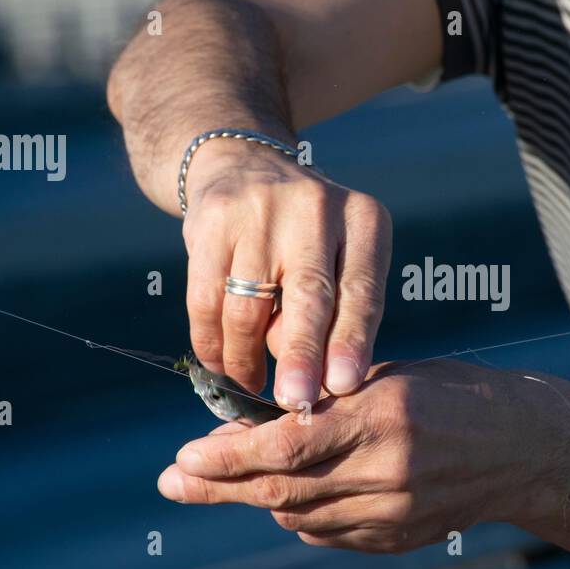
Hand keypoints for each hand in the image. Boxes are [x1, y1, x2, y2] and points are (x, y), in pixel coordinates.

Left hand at [156, 360, 569, 551]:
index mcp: (382, 416)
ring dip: (255, 496)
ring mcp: (393, 513)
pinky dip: (297, 513)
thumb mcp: (384, 376)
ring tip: (226, 479)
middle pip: (279, 489)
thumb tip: (249, 428)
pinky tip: (289, 493)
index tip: (183, 456)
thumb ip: (322, 403)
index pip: (285, 445)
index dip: (226, 456)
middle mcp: (385, 471)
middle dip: (216, 487)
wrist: (519, 447)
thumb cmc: (449, 393)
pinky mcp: (397, 538)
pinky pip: (326, 533)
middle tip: (172, 481)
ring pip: (296, 515)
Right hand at [182, 139, 391, 408]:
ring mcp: (260, 210)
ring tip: (250, 385)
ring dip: (246, 358)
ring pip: (249, 306)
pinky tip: (220, 363)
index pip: (362, 290)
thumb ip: (334, 315)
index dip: (351, 341)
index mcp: (363, 220)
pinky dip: (211, 341)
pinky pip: (206, 299)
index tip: (343, 386)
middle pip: (309, 296)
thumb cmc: (305, 238)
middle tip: (295, 402)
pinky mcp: (212, 221)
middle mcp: (315, 208)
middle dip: (302, 355)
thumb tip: (315, 383)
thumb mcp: (338, 259)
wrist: (243, 166)